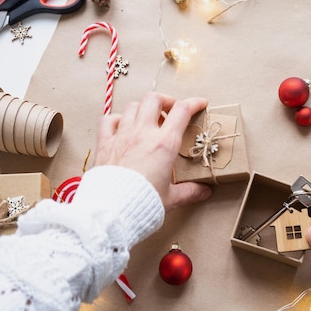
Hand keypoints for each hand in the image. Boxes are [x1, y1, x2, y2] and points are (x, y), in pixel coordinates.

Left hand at [94, 92, 211, 210]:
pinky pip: (108, 120)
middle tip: (171, 111)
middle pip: (154, 99)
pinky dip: (117, 118)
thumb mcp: (172, 198)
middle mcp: (143, 133)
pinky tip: (122, 125)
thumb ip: (189, 191)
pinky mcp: (105, 144)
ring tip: (148, 119)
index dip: (193, 103)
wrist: (112, 210)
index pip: (182, 111)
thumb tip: (204, 192)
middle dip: (166, 100)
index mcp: (164, 144)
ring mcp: (122, 136)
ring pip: (132, 106)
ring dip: (143, 108)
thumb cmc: (143, 203)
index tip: (200, 104)